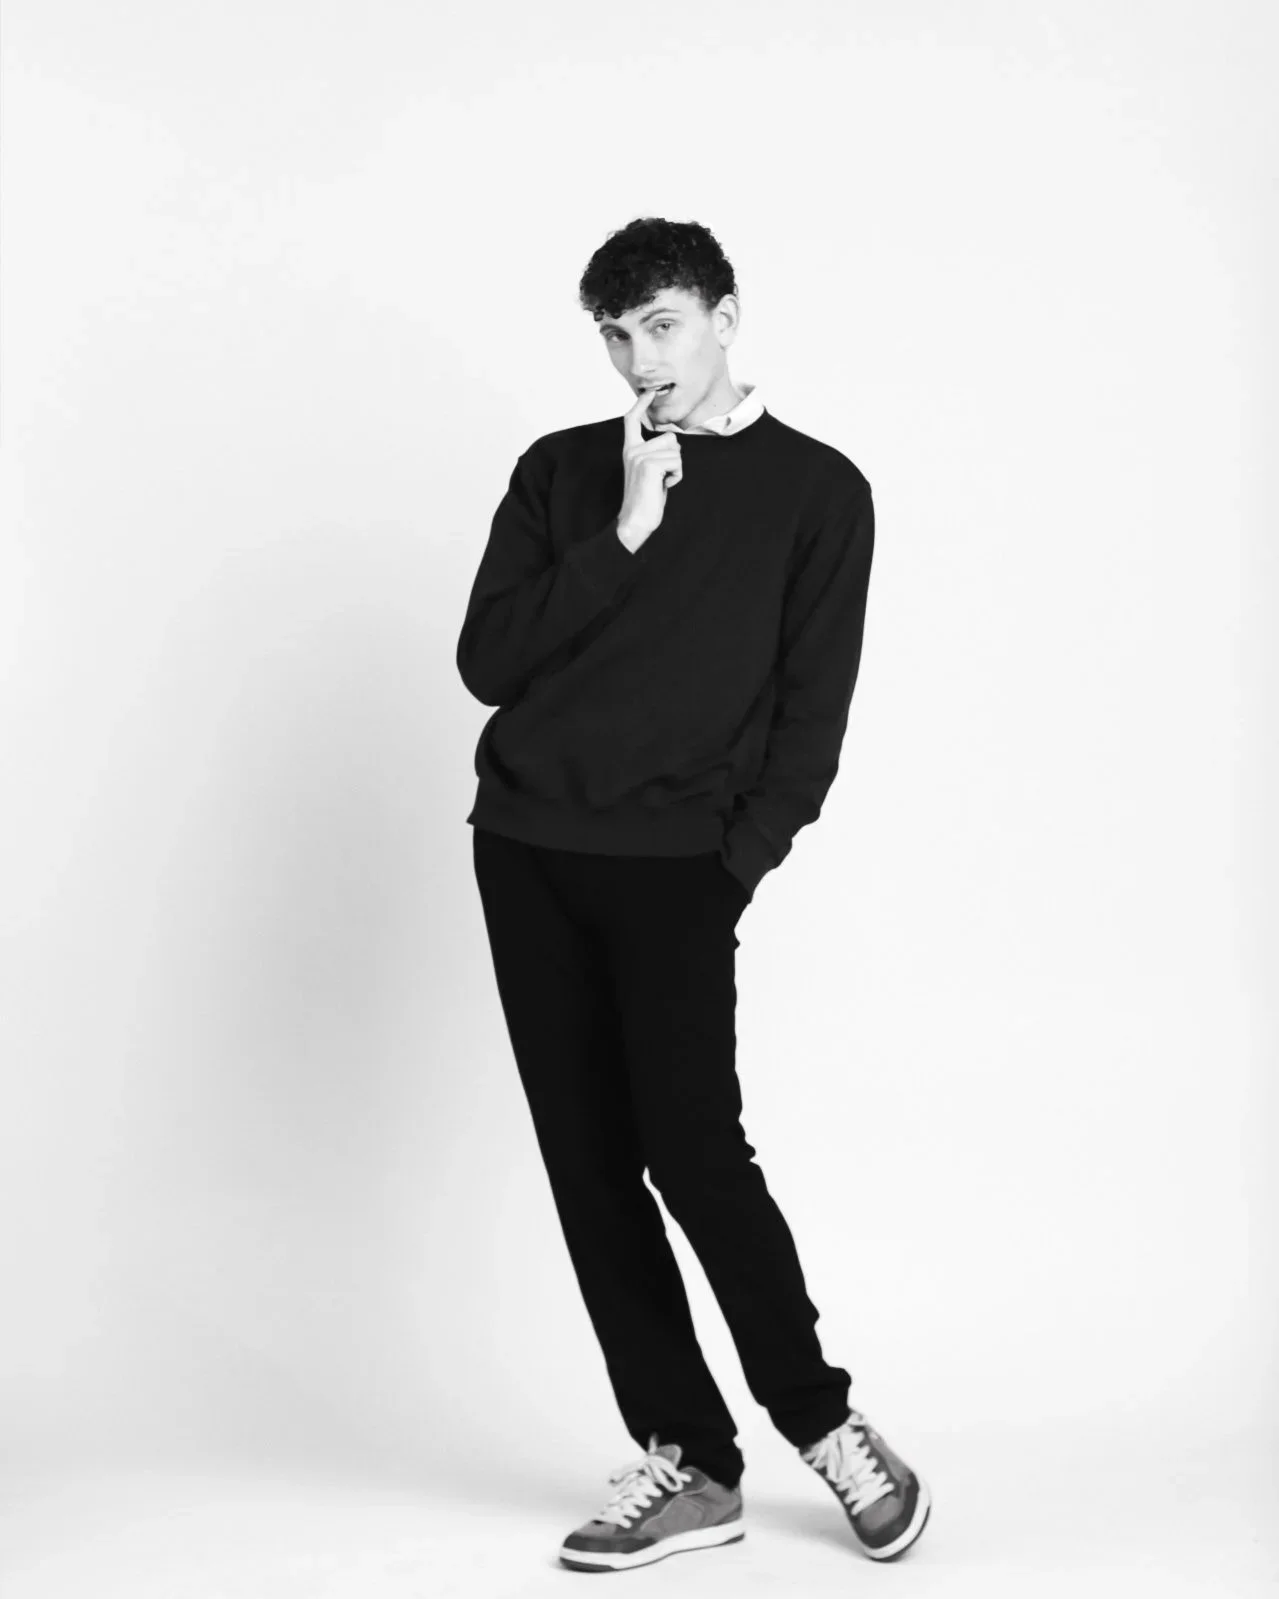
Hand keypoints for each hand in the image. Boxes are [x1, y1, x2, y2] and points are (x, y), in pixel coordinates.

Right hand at [617, 387, 682, 550]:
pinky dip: (676, 477)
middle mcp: (633, 450)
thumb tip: (670, 440)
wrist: (634, 521)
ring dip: (675, 469)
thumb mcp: (648, 472)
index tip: (650, 392)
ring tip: (661, 483)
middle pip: (671, 437)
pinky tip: (663, 487)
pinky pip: (677, 463)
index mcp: (630, 450)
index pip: (632, 420)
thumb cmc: (645, 500)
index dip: (641, 405)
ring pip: (677, 451)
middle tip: (660, 478)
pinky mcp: (649, 466)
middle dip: (674, 457)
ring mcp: (640, 457)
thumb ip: (654, 455)